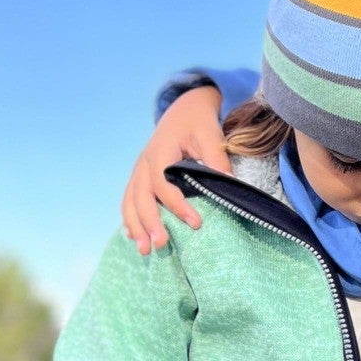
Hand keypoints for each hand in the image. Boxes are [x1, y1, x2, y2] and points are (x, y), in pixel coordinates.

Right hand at [122, 86, 228, 254]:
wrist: (184, 110)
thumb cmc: (198, 122)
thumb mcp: (210, 134)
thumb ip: (217, 158)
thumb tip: (230, 184)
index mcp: (160, 152)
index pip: (163, 183)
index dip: (177, 205)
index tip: (196, 223)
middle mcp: (144, 163)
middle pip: (141, 196)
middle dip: (149, 223)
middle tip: (161, 245)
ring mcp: (139, 170)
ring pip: (130, 201)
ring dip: (136, 226)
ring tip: (144, 250)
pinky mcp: (141, 177)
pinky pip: (130, 200)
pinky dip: (130, 219)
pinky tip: (133, 237)